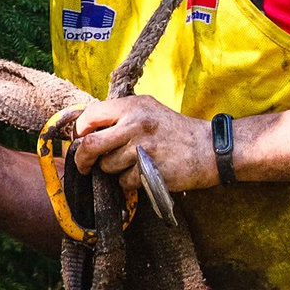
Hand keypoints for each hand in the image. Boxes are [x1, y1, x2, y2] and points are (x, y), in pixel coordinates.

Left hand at [70, 94, 217, 190]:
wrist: (209, 149)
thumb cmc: (176, 131)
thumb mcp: (149, 111)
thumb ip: (121, 116)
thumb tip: (87, 129)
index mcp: (133, 106)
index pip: (90, 116)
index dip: (80, 132)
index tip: (81, 141)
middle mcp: (136, 124)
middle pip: (90, 145)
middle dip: (82, 160)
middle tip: (84, 166)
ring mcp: (143, 148)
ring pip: (107, 166)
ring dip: (112, 171)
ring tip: (130, 166)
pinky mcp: (150, 171)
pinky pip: (124, 182)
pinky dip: (129, 183)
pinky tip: (142, 175)